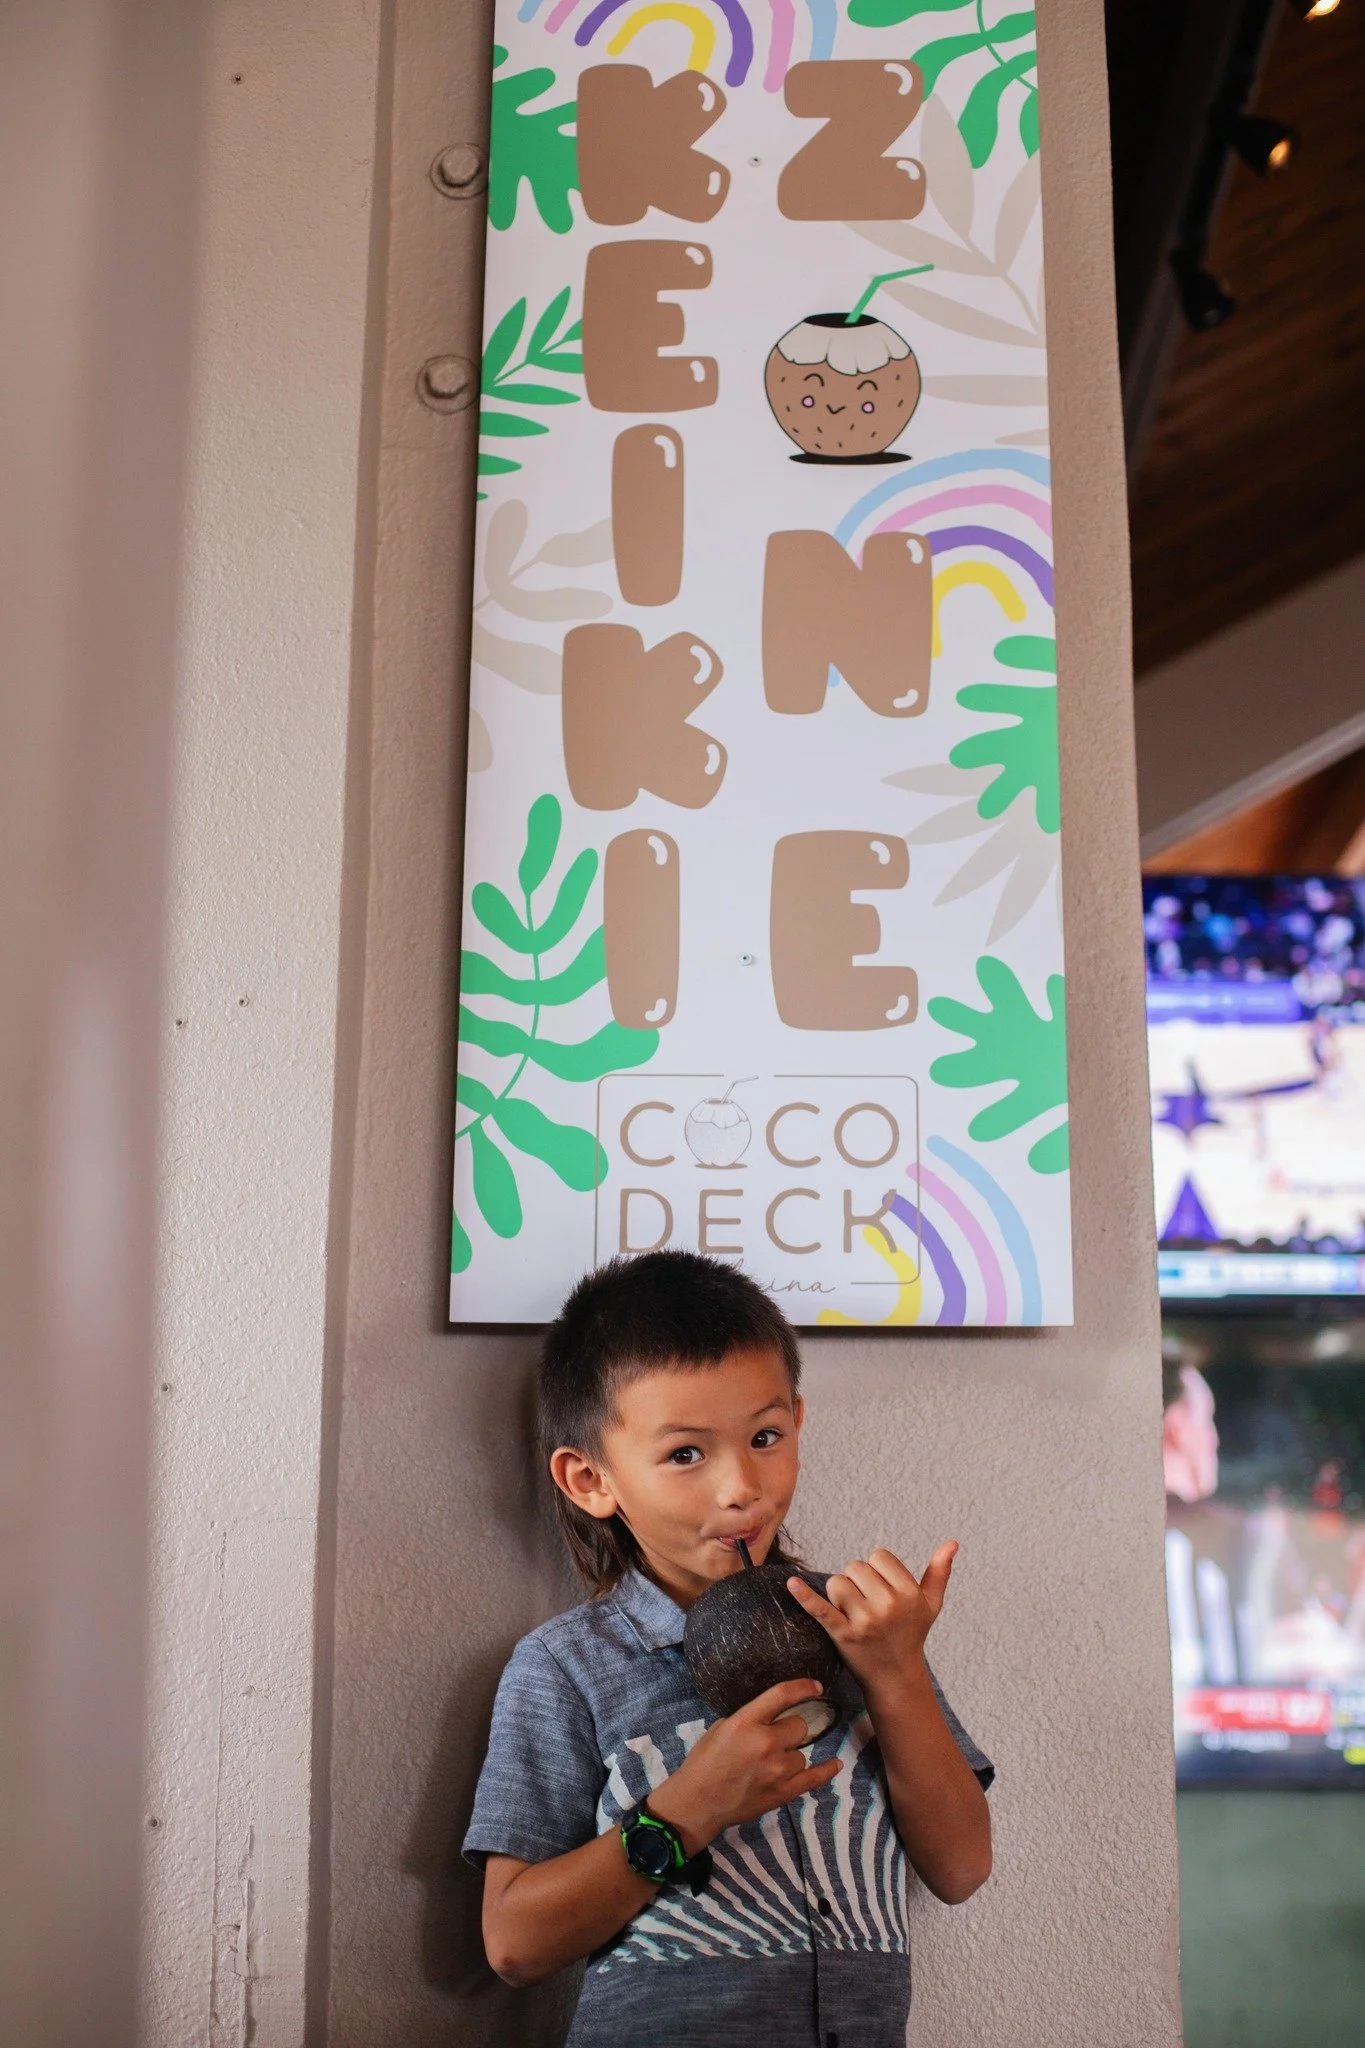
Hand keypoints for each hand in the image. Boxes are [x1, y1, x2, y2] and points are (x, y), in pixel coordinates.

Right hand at [650, 1679, 841, 1850]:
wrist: (697, 1803)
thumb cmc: (703, 1762)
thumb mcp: (721, 1728)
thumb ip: (749, 1720)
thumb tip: (772, 1716)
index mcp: (746, 1722)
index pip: (781, 1695)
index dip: (802, 1687)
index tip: (816, 1686)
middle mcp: (765, 1744)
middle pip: (799, 1726)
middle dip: (789, 1730)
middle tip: (772, 1740)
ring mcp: (777, 1770)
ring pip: (801, 1754)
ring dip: (790, 1755)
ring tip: (769, 1765)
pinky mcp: (783, 1793)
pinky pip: (813, 1778)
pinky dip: (825, 1771)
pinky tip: (835, 1763)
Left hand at [787, 1544, 957, 1697]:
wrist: (895, 1678)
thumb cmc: (911, 1634)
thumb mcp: (931, 1605)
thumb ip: (939, 1572)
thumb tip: (953, 1542)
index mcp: (909, 1594)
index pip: (879, 1556)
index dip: (877, 1569)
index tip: (881, 1588)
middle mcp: (889, 1606)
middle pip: (855, 1567)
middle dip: (857, 1581)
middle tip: (866, 1604)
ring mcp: (865, 1621)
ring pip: (837, 1582)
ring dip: (839, 1593)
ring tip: (852, 1611)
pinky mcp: (843, 1635)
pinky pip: (820, 1609)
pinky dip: (804, 1596)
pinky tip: (791, 1584)